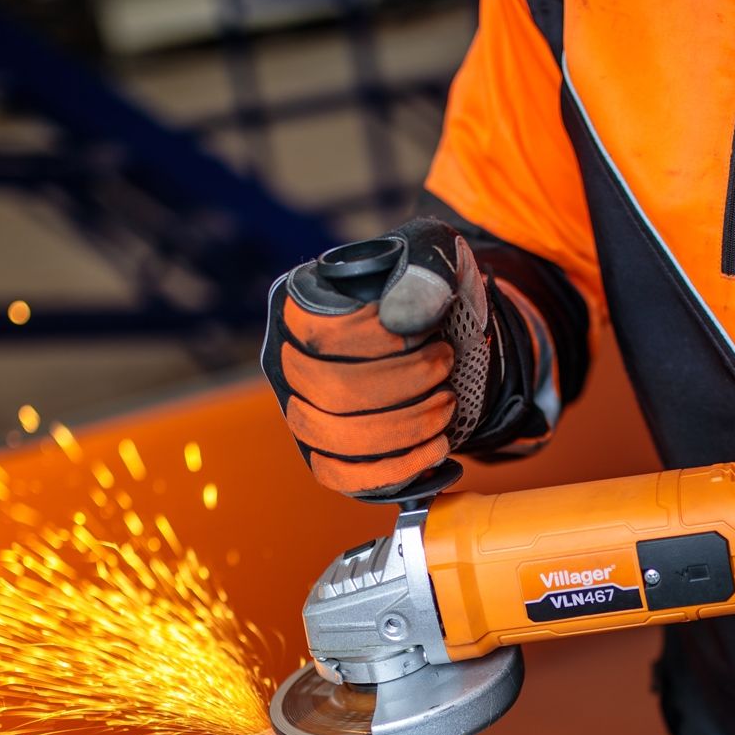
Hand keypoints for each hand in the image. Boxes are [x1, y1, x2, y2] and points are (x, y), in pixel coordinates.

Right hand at [261, 219, 493, 496]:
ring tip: (448, 403)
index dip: (374, 339)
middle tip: (446, 364)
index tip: (427, 332)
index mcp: (298, 304)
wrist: (445, 339)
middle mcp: (287, 358)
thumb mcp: (436, 259)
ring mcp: (300, 409)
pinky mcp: (323, 452)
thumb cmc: (429, 293)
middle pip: (327, 390)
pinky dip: (395, 467)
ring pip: (332, 436)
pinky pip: (340, 475)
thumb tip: (402, 314)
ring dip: (405, 426)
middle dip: (402, 383)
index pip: (317, 331)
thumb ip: (424, 269)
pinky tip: (437, 447)